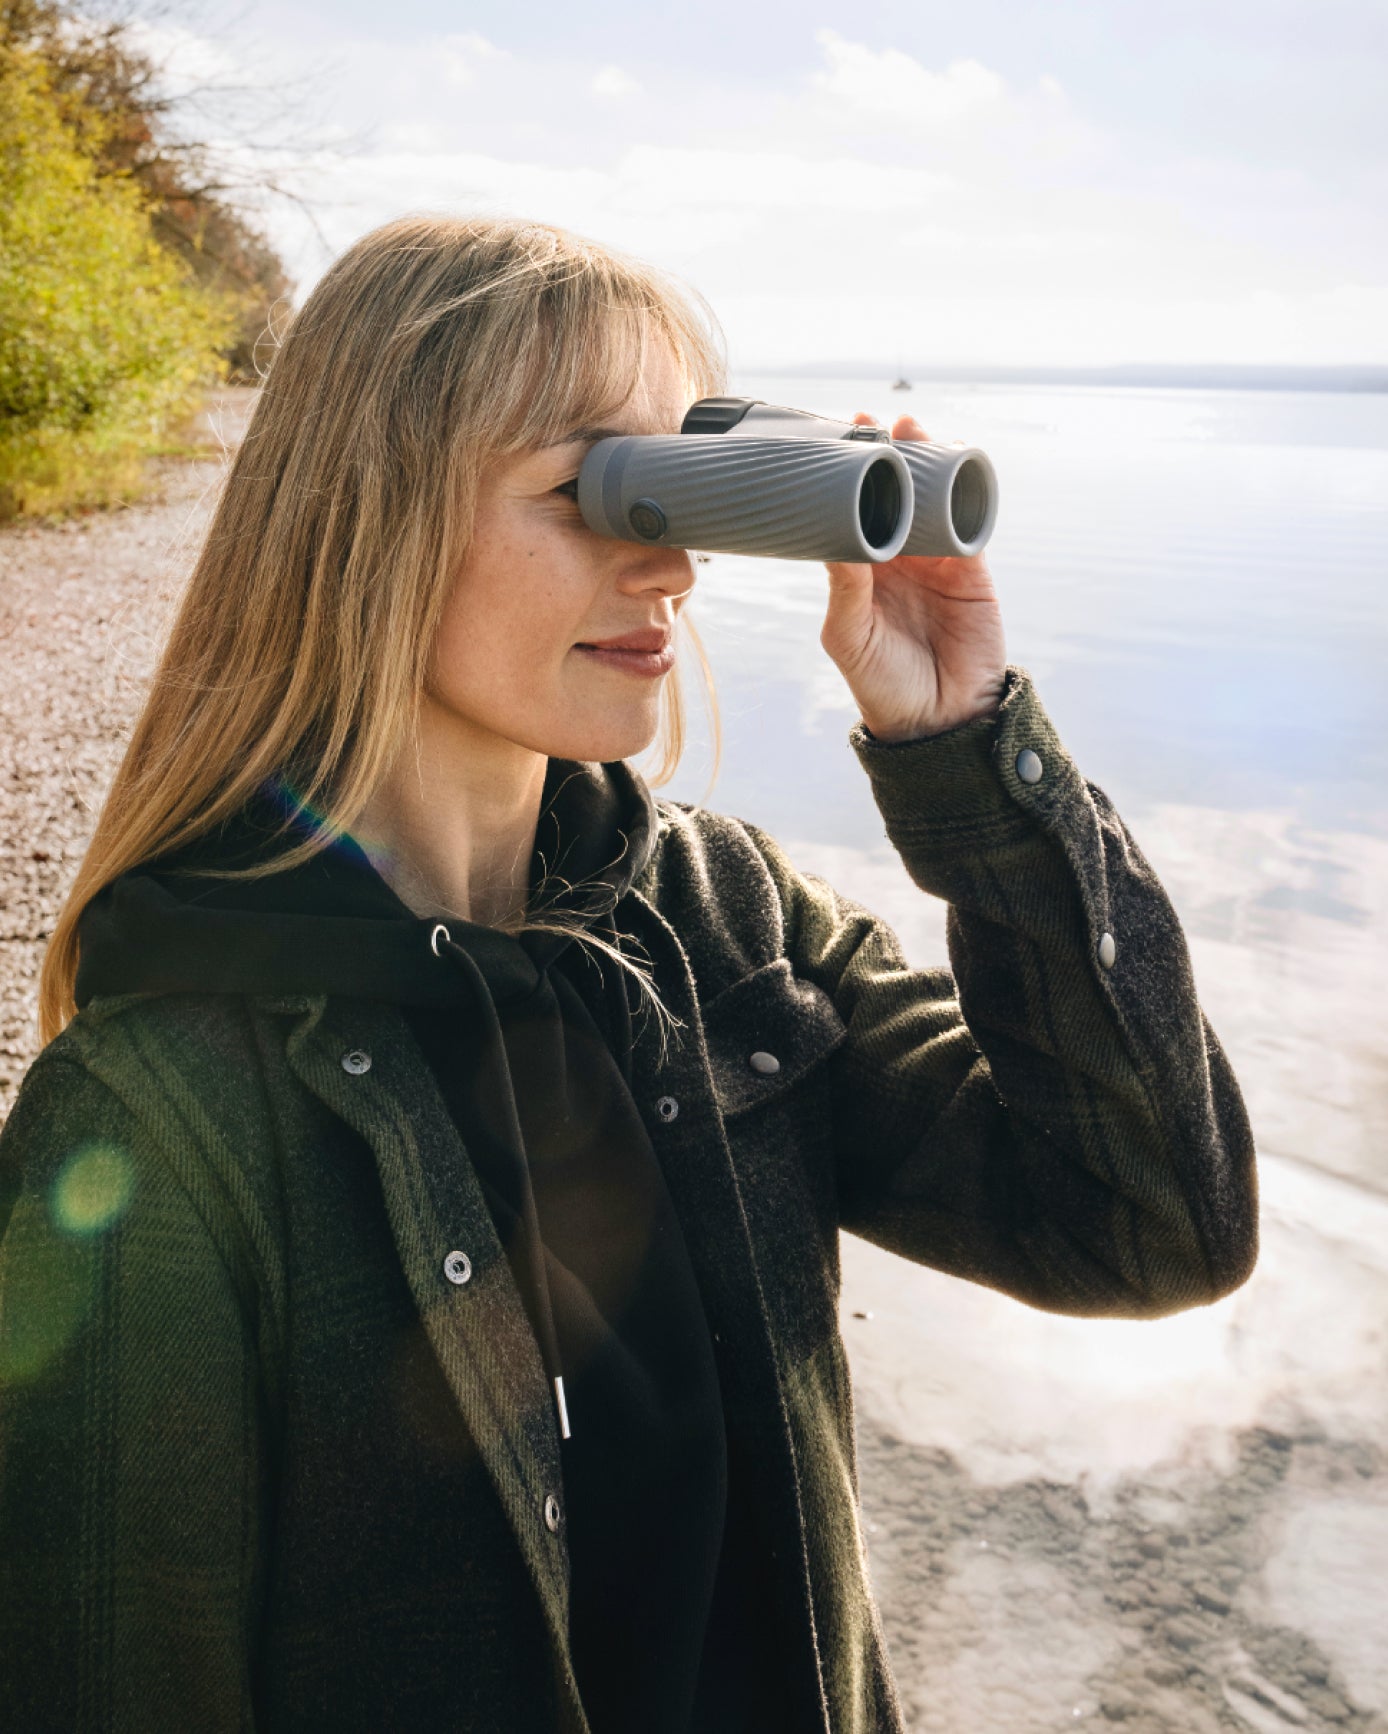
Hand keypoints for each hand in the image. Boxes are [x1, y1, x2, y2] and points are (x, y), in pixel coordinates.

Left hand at [821, 413, 1006, 741]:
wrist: (941, 722)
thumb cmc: (883, 686)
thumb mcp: (849, 636)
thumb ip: (845, 586)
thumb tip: (835, 535)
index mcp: (860, 572)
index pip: (852, 511)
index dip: (847, 477)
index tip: (837, 439)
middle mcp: (896, 559)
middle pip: (894, 494)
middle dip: (887, 455)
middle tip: (873, 419)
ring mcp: (935, 560)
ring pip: (931, 499)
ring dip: (924, 462)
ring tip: (911, 428)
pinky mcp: (971, 569)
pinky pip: (967, 520)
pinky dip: (961, 491)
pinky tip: (952, 463)